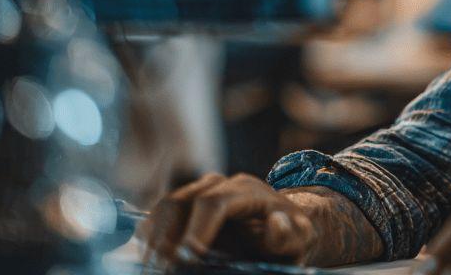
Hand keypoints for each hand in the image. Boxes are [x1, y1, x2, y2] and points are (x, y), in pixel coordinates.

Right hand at [139, 173, 315, 266]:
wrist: (282, 227)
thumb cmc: (290, 235)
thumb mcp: (299, 239)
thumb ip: (290, 235)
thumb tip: (276, 222)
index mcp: (247, 190)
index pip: (213, 204)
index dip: (196, 231)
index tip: (188, 259)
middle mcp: (219, 185)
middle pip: (180, 203)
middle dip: (168, 239)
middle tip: (165, 269)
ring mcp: (198, 191)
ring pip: (164, 208)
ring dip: (154, 239)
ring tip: (156, 267)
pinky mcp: (184, 205)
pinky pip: (158, 216)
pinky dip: (150, 237)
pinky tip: (152, 260)